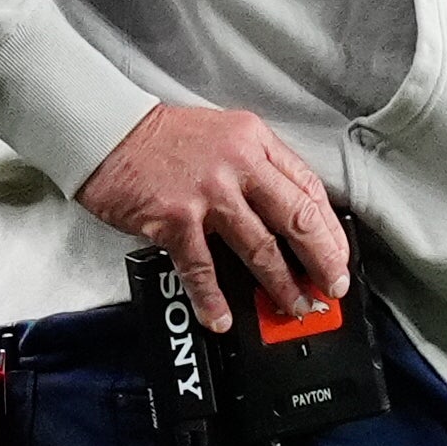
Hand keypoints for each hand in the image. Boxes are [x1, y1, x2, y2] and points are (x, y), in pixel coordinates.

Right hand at [75, 105, 352, 334]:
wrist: (108, 129)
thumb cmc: (164, 136)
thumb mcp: (225, 134)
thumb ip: (257, 167)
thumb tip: (288, 214)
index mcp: (256, 141)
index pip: (308, 188)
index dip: (329, 229)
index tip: (338, 255)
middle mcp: (238, 164)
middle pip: (296, 218)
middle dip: (321, 259)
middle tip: (331, 287)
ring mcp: (207, 193)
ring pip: (259, 247)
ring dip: (280, 284)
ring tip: (294, 306)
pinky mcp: (174, 219)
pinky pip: (202, 268)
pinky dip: (213, 298)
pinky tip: (223, 316)